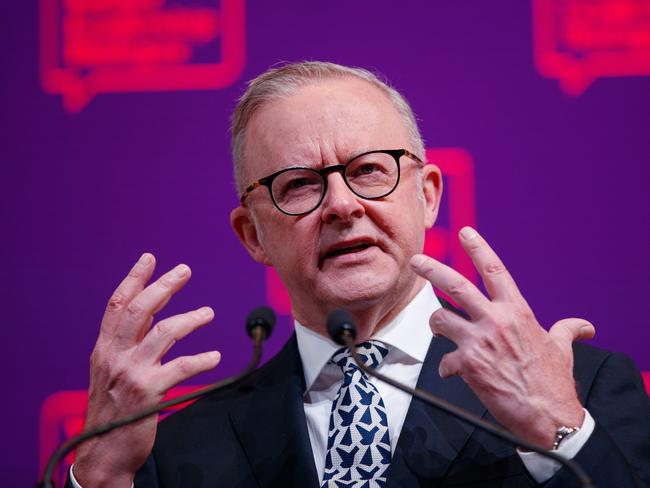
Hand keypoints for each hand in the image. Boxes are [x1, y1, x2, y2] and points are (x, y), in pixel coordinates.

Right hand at [73, 254, 220, 486]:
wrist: (104, 452)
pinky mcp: (148, 392)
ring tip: (208, 313)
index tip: (149, 258)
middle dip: (163, 286)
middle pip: (140, 310)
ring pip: (164, 332)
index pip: (117, 304)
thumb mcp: (110, 371)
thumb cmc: (112, 410)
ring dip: (190, 318)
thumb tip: (151, 314)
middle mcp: (114, 356)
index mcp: (104, 348)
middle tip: (184, 271)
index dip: (134, 279)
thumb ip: (128, 343)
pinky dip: (201, 360)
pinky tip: (215, 358)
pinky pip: (181, 367)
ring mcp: (131, 373)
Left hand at [410, 227, 594, 448]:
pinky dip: (448, 367)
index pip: (494, 270)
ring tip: (439, 330)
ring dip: (436, 324)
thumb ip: (567, 330)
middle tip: (416, 261)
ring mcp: (479, 341)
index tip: (465, 232)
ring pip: (440, 319)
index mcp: (517, 311)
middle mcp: (495, 320)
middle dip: (431, 270)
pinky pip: (445, 360)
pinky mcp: (467, 364)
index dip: (478, 248)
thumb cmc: (554, 382)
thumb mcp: (562, 349)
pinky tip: (454, 373)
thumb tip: (584, 326)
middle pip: (455, 285)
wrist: (549, 418)